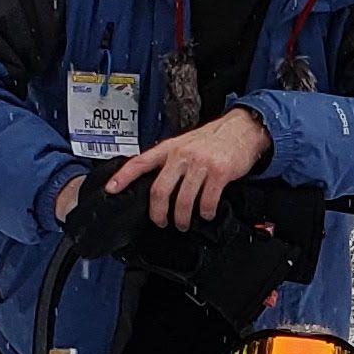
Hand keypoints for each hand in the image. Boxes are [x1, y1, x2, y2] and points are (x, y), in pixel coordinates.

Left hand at [107, 107, 273, 231]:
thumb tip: (156, 184)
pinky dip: (205, 212)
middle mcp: (182, 155)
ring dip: (182, 218)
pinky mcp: (220, 172)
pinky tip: (206, 213)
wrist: (242, 130)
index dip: (123, 176)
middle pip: (160, 190)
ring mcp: (201, 163)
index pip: (140, 162)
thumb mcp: (186, 144)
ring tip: (183, 223)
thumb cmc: (213, 140)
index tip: (111, 189)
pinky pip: (207, 201)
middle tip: (161, 222)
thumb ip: (170, 161)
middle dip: (158, 213)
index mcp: (170, 148)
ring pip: (183, 200)